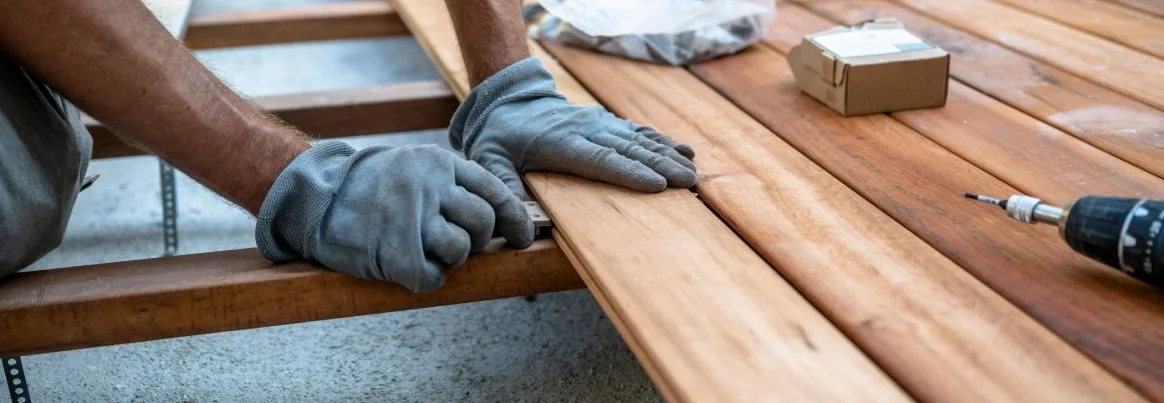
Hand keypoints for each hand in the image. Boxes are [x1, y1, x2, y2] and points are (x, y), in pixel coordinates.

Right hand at [255, 141, 532, 291]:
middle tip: (459, 242)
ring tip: (425, 248)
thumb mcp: (414, 167)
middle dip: (479, 239)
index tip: (523, 237)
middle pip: (483, 223)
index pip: (495, 193)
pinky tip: (410, 266)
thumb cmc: (370, 186)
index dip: (515, 220)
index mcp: (440, 163)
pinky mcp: (394, 252)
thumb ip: (453, 185)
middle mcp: (430, 187)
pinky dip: (426, 277)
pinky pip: (432, 277)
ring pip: (461, 250)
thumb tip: (498, 218)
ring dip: (450, 258)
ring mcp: (412, 219)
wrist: (315, 194)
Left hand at [449, 57, 695, 199]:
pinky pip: (638, 131)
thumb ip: (503, 190)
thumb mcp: (488, 161)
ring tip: (693, 170)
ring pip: (638, 139)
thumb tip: (519, 230)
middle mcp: (586, 130)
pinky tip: (684, 150)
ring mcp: (599, 123)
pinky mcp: (606, 122)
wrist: (508, 99)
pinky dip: (662, 140)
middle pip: (628, 150)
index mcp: (561, 144)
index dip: (629, 173)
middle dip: (660, 165)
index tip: (657, 184)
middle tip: (688, 182)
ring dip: (667, 154)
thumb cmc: (499, 137)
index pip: (601, 160)